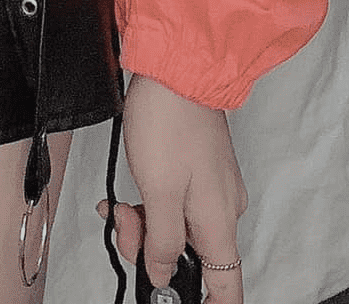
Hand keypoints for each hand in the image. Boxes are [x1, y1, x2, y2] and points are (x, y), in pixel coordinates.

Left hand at [95, 72, 247, 300]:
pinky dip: (152, 204)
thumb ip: (162, 240)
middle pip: (191, 258)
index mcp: (220, 224)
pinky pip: (176, 204)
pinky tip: (129, 194)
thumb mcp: (157, 190)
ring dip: (146, 224)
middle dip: (152, 251)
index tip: (175, 301)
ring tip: (121, 203)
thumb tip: (162, 275)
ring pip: (179, 230)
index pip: (227, 289)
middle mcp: (224, 210)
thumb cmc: (169, 121)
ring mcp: (213, 190)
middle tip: (125, 224)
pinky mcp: (199, 171)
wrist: (175, 69)